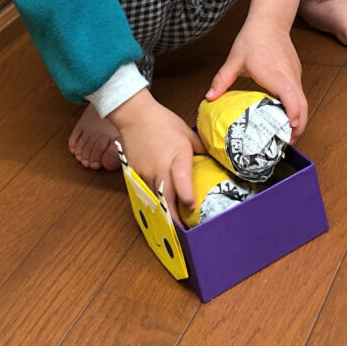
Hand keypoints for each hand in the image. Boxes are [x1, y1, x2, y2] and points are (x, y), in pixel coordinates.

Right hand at [109, 89, 203, 220]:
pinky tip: (157, 207)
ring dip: (163, 210)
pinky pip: (145, 191)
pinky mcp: (135, 173)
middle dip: (174, 218)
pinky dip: (152, 200)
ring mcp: (146, 172)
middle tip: (183, 231)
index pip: (182, 181)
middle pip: (166, 199)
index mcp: (177, 156)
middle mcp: (160, 167)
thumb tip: (212, 159)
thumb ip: (200, 148)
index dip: (187, 197)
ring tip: (172, 224)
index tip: (192, 208)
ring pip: (155, 198)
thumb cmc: (162, 121)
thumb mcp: (187, 133)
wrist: (134, 114)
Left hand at [205, 12, 307, 139]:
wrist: (269, 21)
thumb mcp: (234, 60)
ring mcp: (295, 75)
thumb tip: (208, 98)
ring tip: (286, 136)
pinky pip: (299, 95)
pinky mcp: (295, 74)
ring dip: (298, 119)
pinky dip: (297, 109)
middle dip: (298, 127)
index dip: (293, 114)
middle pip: (302, 105)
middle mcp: (289, 76)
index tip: (290, 129)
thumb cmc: (252, 38)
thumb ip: (222, 80)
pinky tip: (285, 118)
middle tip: (286, 143)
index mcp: (274, 74)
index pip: (291, 96)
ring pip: (303, 101)